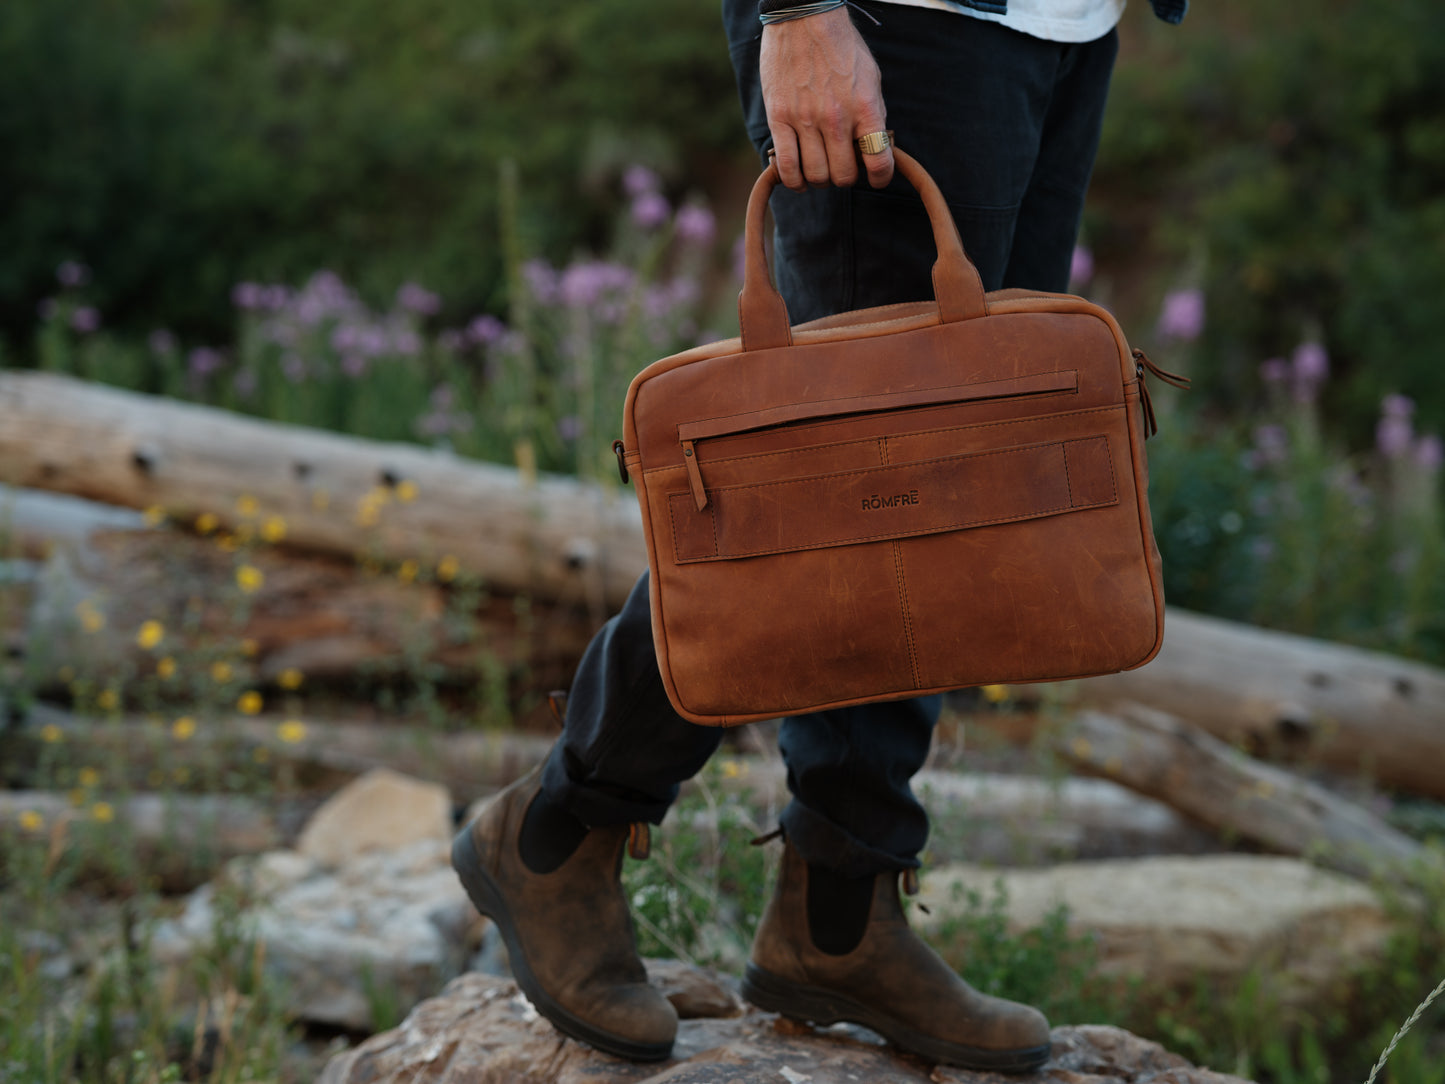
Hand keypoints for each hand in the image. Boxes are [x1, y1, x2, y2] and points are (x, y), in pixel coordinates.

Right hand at [760, 6, 892, 191]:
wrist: (804, 18)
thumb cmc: (840, 46)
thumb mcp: (871, 77)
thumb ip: (873, 114)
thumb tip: (874, 147)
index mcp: (865, 106)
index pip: (878, 161)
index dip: (881, 177)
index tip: (877, 178)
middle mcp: (836, 117)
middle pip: (843, 176)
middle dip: (845, 177)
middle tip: (841, 166)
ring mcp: (805, 119)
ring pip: (816, 175)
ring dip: (820, 179)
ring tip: (819, 169)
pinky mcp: (779, 118)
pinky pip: (786, 166)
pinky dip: (793, 180)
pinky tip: (797, 177)